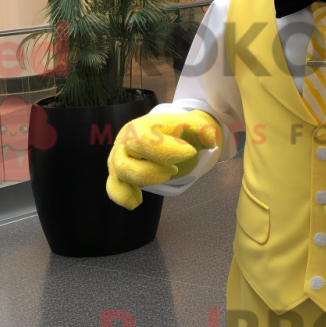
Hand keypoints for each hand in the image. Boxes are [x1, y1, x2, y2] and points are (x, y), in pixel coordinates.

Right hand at [106, 110, 220, 209]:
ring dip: (141, 181)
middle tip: (174, 171)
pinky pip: (114, 186)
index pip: (144, 141)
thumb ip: (201, 130)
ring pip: (120, 174)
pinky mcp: (119, 173)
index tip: (191, 153)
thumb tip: (211, 141)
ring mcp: (119, 159)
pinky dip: (123, 195)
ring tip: (166, 178)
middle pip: (125, 161)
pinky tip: (136, 202)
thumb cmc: (176, 129)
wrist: (162, 131)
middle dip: (150, 170)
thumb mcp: (191, 124)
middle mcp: (123, 143)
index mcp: (138, 128)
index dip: (167, 150)